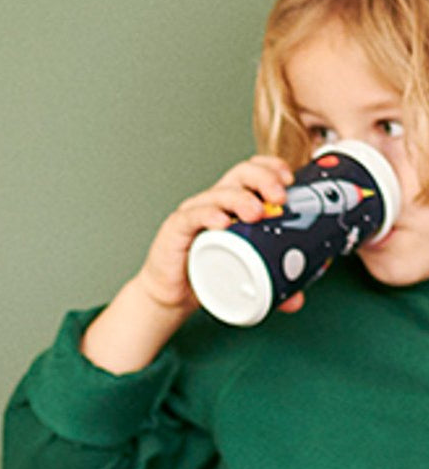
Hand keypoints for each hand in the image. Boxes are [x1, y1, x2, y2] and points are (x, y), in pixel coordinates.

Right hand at [81, 155, 300, 374]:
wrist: (171, 295)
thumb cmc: (205, 273)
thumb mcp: (245, 276)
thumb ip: (272, 285)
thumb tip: (297, 300)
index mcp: (233, 205)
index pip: (253, 172)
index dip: (272, 168)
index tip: (290, 180)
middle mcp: (214, 203)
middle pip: (240, 175)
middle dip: (263, 180)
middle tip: (280, 198)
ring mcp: (194, 214)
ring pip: (218, 194)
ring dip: (240, 199)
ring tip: (256, 213)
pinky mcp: (176, 230)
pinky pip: (191, 217)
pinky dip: (207, 216)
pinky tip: (221, 222)